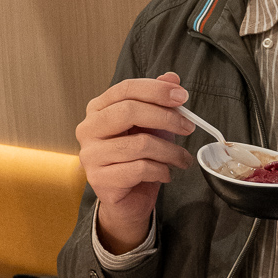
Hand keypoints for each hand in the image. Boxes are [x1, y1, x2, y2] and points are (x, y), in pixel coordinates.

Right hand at [77, 73, 194, 252]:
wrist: (128, 199)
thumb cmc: (138, 158)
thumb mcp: (152, 125)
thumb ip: (158, 100)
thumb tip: (172, 78)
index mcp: (98, 109)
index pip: (126, 89)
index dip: (156, 90)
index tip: (182, 97)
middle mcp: (88, 128)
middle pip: (129, 111)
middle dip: (166, 117)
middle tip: (188, 127)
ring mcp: (90, 155)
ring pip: (140, 144)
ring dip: (170, 152)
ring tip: (182, 159)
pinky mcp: (99, 179)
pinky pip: (139, 169)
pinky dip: (161, 171)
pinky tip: (165, 174)